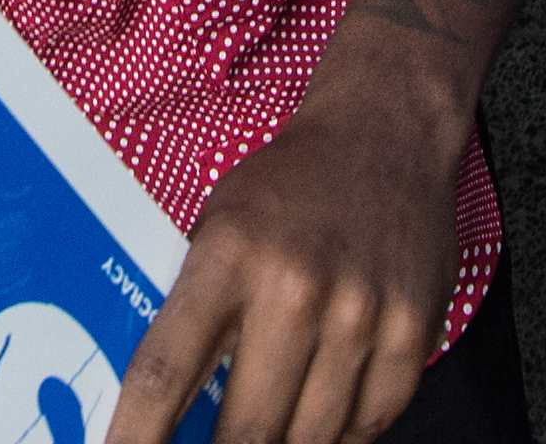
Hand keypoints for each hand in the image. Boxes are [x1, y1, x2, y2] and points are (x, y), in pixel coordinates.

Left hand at [103, 97, 459, 443]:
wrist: (385, 133)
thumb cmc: (286, 186)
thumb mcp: (218, 224)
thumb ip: (195, 309)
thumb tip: (164, 407)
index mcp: (228, 257)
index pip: (163, 373)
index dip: (135, 438)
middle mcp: (294, 290)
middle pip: (245, 431)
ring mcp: (360, 316)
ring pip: (309, 441)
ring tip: (268, 429)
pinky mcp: (411, 333)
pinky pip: (369, 426)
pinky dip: (340, 438)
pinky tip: (320, 422)